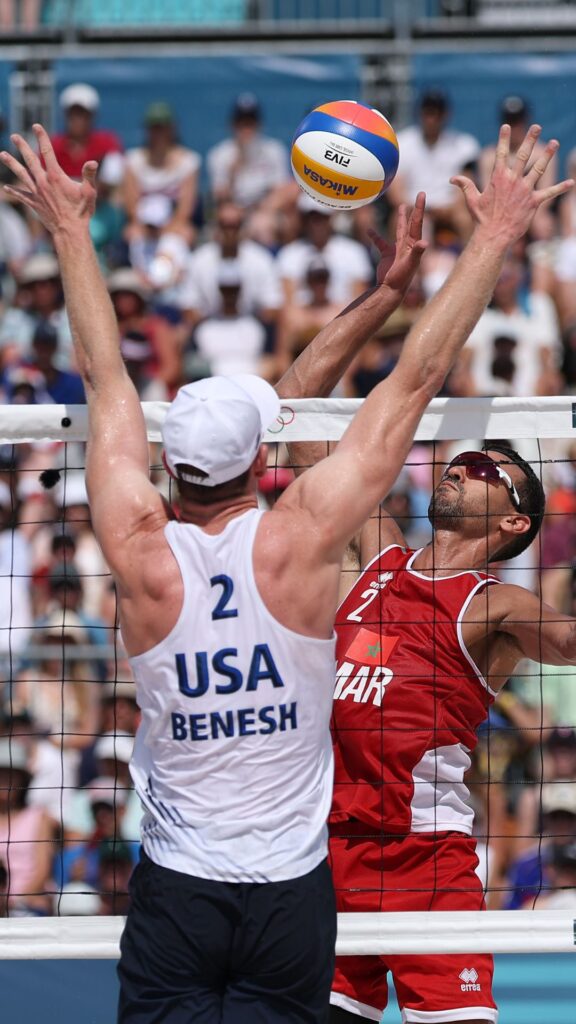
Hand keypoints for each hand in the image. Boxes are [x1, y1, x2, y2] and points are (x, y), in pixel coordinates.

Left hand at [0, 124, 96, 234]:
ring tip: (2, 154)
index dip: (42, 137)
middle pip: (30, 160)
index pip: (47, 151)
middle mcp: (43, 182)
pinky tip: (5, 188)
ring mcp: (37, 193)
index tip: (37, 126)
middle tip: (14, 136)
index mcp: (56, 176)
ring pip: (21, 175)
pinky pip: (21, 195)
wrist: (69, 231)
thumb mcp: (89, 191)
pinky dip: (13, 191)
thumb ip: (89, 175)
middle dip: (22, 146)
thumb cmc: (81, 211)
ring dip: (11, 164)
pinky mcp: (34, 204)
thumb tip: (93, 162)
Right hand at [369, 192, 426, 292]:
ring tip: (401, 206)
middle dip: (415, 209)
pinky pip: (380, 242)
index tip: (422, 193)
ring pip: (399, 230)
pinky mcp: (387, 255)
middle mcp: (407, 245)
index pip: (417, 221)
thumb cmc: (402, 278)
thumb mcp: (410, 264)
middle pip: (412, 222)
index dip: (419, 207)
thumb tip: (425, 242)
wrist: (390, 290)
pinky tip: (369, 231)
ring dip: (401, 218)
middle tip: (419, 194)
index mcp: (413, 243)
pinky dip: (375, 237)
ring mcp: (397, 249)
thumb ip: (417, 252)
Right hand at [451, 123, 573, 244]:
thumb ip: (465, 185)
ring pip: (538, 169)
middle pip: (523, 155)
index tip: (506, 126)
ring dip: (547, 155)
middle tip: (537, 126)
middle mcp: (512, 180)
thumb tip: (452, 178)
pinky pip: (549, 193)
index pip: (501, 153)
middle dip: (530, 139)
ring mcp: (524, 190)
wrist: (493, 236)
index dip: (503, 139)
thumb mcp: (472, 200)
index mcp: (498, 178)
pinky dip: (560, 188)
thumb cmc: (482, 219)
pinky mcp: (533, 202)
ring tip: (555, 142)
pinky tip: (571, 183)